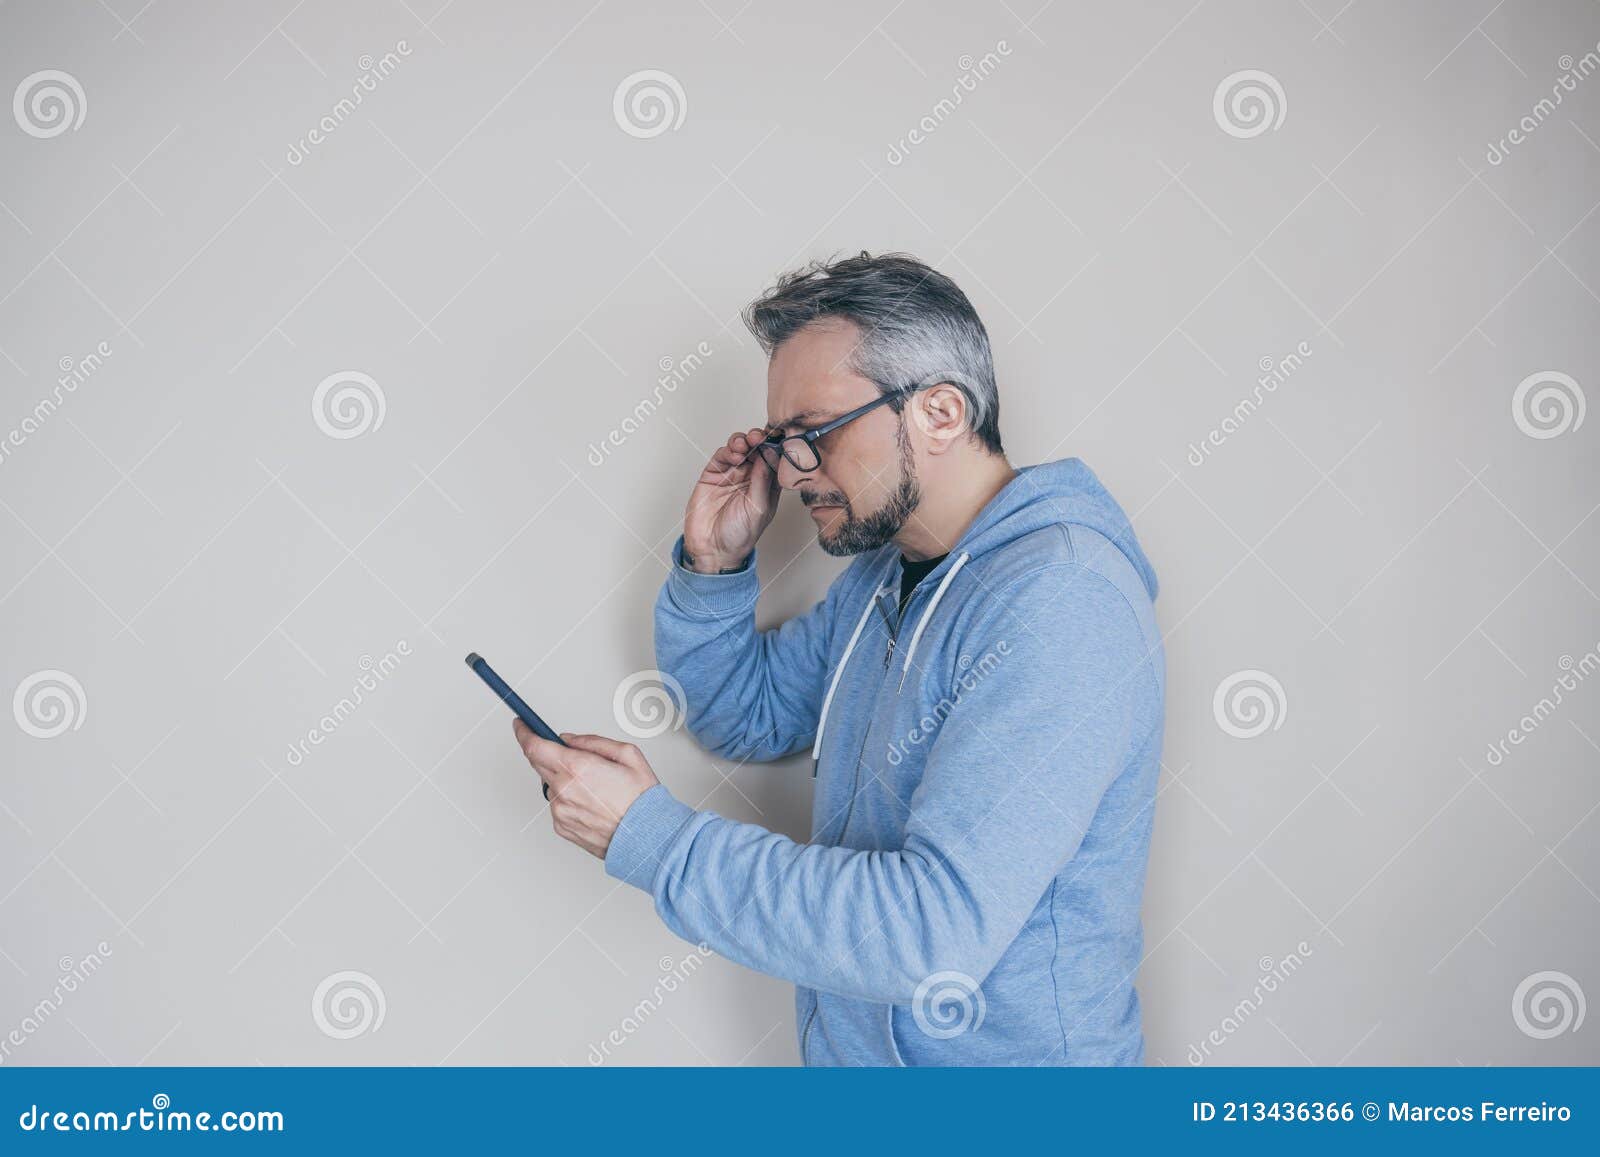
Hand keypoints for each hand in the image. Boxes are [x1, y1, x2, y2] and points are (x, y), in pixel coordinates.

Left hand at [514, 721, 659, 859]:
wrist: (647, 837)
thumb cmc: (642, 800)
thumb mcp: (628, 754)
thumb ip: (592, 742)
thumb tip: (570, 740)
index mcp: (578, 768)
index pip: (535, 746)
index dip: (524, 732)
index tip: (521, 724)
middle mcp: (564, 789)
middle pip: (538, 763)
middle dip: (547, 753)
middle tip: (567, 753)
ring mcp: (560, 810)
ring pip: (550, 784)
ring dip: (563, 779)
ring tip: (593, 786)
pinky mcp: (561, 826)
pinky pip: (557, 805)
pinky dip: (568, 799)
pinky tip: (591, 802)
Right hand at [682, 428, 779, 572]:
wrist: (713, 549)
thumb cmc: (740, 535)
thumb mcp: (759, 508)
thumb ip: (763, 480)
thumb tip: (770, 454)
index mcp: (767, 485)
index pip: (775, 459)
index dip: (777, 447)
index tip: (779, 438)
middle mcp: (750, 477)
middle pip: (757, 449)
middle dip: (759, 439)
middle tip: (759, 437)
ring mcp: (732, 474)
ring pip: (739, 448)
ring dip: (743, 441)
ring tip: (745, 443)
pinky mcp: (713, 475)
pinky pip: (721, 456)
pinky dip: (727, 450)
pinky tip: (734, 453)